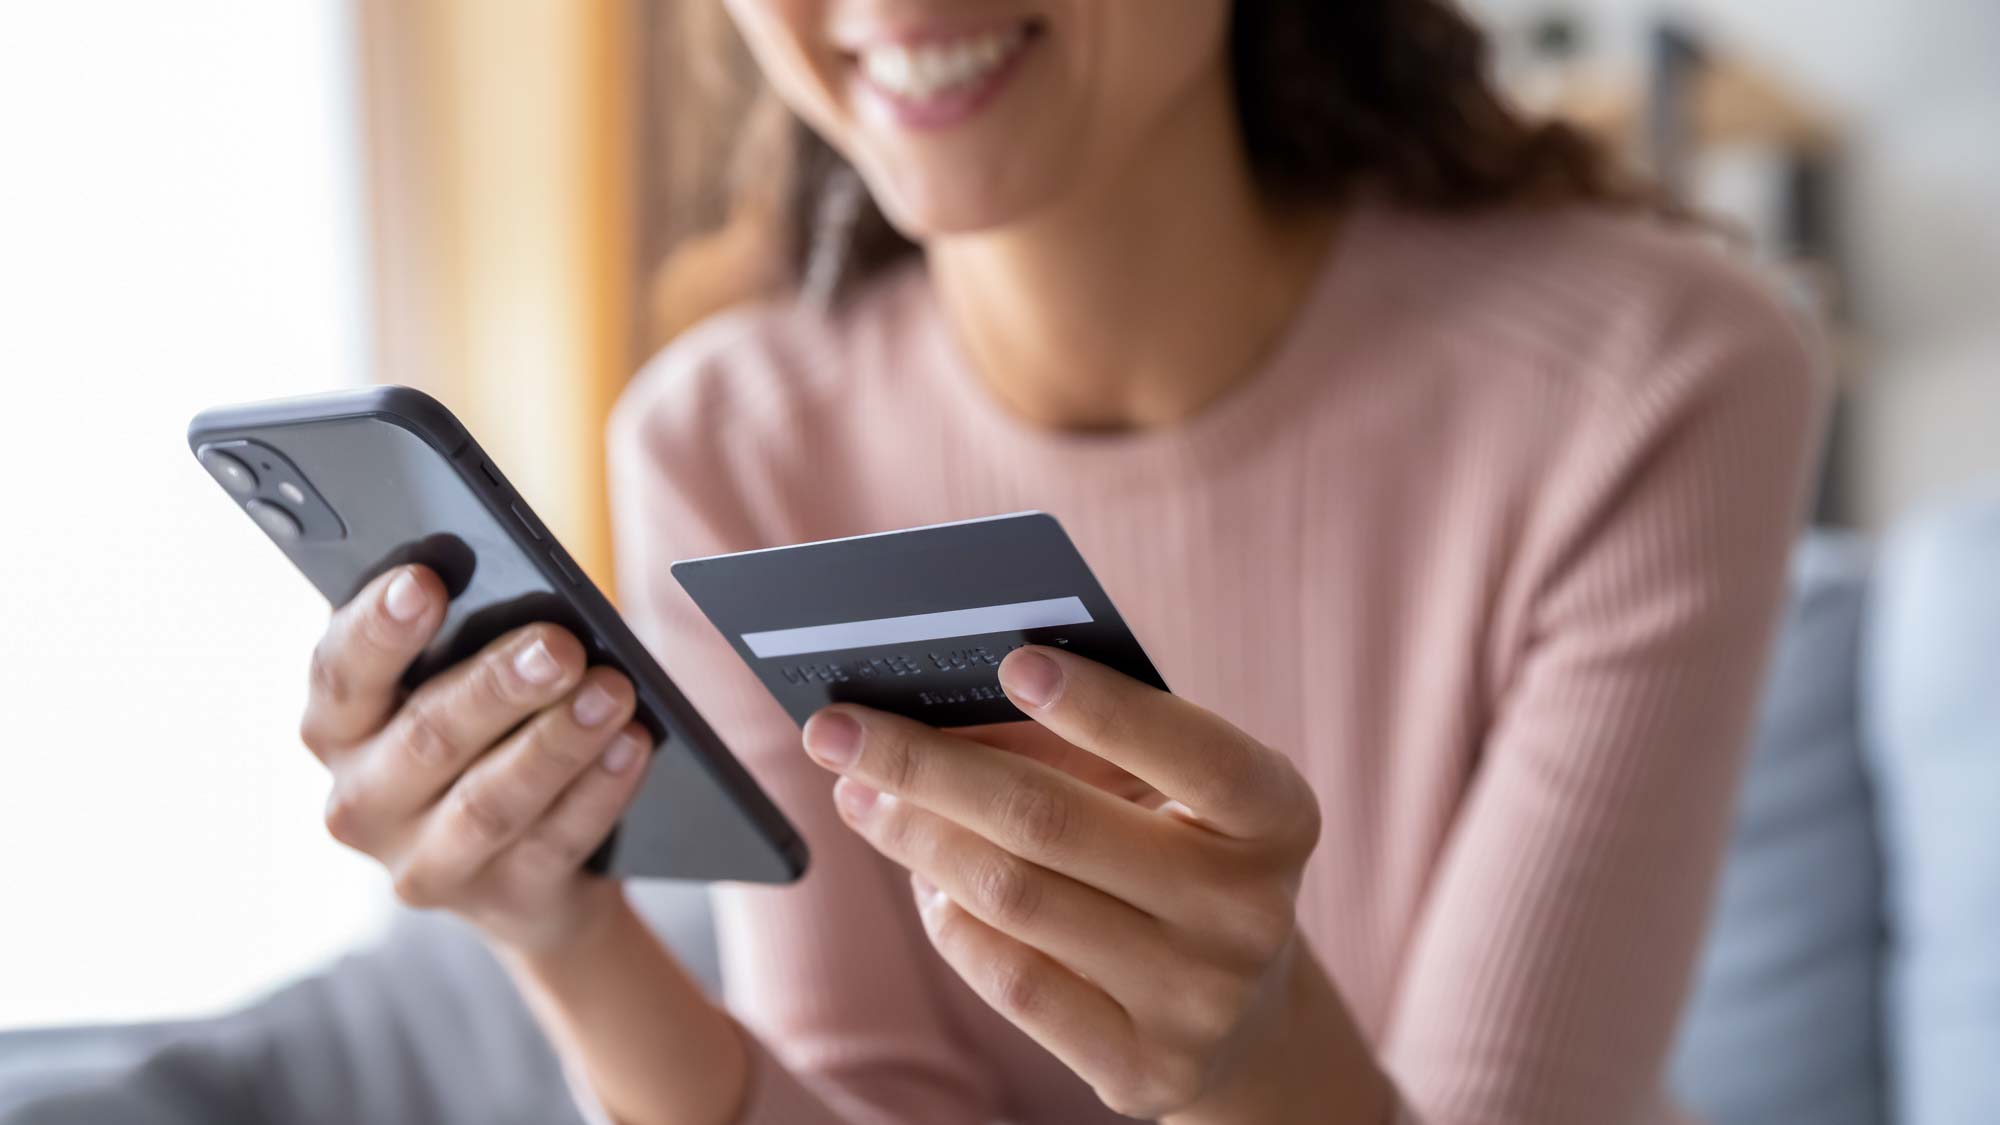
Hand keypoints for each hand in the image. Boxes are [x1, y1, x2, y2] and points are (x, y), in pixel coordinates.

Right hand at [299, 564, 653, 952]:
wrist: (525, 870)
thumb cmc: (485, 734)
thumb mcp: (453, 684)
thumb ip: (462, 640)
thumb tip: (526, 591)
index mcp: (339, 728)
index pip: (341, 672)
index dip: (378, 626)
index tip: (423, 581)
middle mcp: (362, 802)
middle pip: (426, 737)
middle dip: (498, 687)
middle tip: (560, 646)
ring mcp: (425, 863)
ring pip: (491, 801)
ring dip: (558, 742)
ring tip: (614, 691)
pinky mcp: (500, 901)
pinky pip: (554, 842)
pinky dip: (599, 790)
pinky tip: (633, 744)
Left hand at [800, 647, 1389, 1120]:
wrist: (1241, 1015)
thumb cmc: (1181, 854)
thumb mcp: (1170, 790)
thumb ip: (1085, 744)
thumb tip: (934, 711)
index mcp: (1278, 818)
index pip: (1196, 754)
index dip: (1105, 709)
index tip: (1011, 662)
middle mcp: (1251, 914)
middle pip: (1055, 824)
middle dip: (927, 766)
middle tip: (840, 729)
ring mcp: (1198, 1002)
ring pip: (1014, 899)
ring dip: (915, 836)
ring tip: (861, 794)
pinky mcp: (1142, 1070)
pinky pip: (1009, 980)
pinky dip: (950, 920)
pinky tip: (925, 880)